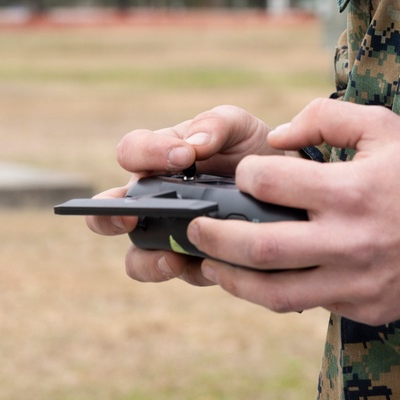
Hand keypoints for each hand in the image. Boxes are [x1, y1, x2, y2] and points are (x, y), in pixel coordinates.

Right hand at [83, 104, 282, 283]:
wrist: (291, 183)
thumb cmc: (252, 147)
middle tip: (131, 218)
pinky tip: (212, 263)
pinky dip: (192, 271)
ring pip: (137, 257)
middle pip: (108, 211)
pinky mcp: (195, 260)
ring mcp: (170, 233)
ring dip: (147, 260)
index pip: (132, 150)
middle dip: (109, 217)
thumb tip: (194, 146)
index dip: (148, 154)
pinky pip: (181, 274)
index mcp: (159, 156)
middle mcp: (155, 197)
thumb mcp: (238, 125)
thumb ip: (214, 125)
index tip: (184, 158)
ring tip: (171, 258)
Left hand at [186, 99, 399, 325]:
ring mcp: (356, 282)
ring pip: (274, 293)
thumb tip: (276, 136)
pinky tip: (264, 279)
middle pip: (259, 249)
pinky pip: (310, 304)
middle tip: (194, 228)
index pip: (271, 183)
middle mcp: (349, 241)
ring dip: (234, 280)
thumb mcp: (383, 125)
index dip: (247, 174)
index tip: (243, 173)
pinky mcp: (365, 308)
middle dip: (215, 238)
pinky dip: (280, 292)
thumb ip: (325, 116)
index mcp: (351, 190)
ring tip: (213, 266)